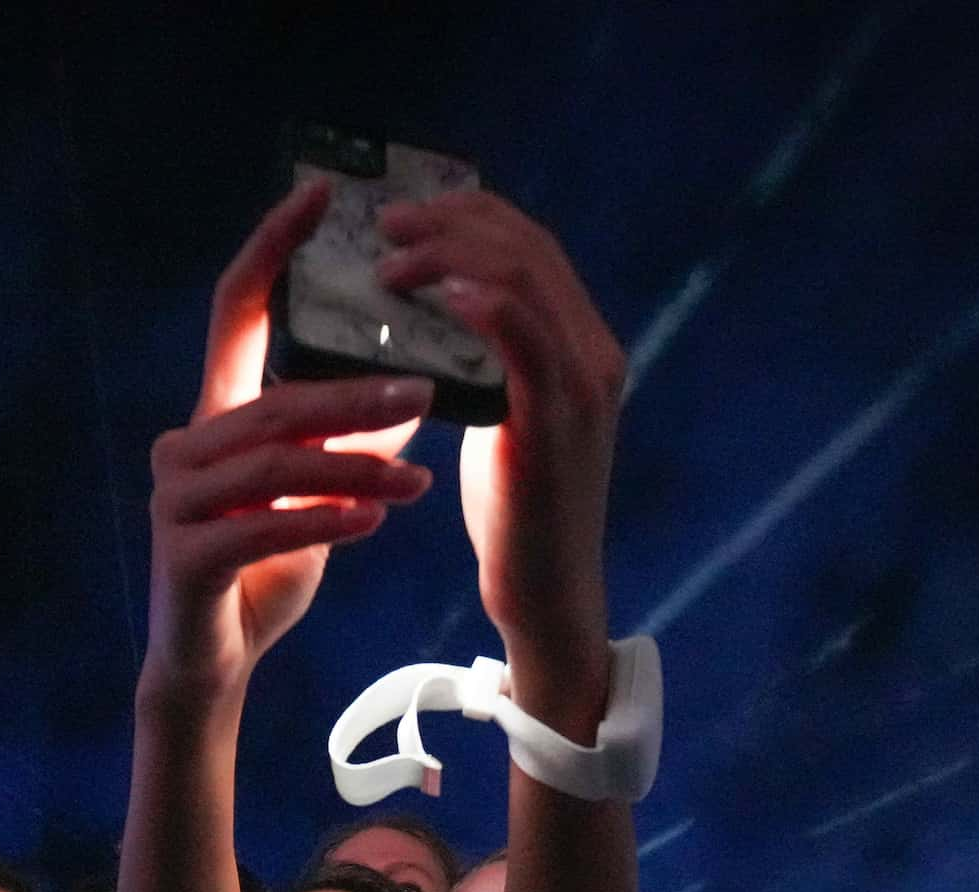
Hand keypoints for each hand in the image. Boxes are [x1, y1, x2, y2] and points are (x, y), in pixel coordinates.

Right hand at [146, 181, 434, 695]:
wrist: (212, 660)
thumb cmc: (264, 568)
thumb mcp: (319, 497)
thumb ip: (351, 444)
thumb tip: (415, 389)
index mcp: (215, 414)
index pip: (236, 311)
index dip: (273, 248)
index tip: (321, 193)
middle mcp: (185, 446)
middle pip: (276, 402)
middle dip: (355, 397)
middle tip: (426, 392)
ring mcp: (176, 502)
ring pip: (274, 468)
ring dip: (353, 470)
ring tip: (417, 483)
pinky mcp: (184, 558)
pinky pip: (262, 528)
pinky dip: (324, 522)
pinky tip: (374, 522)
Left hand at [377, 192, 624, 660]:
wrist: (547, 590)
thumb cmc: (515, 511)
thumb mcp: (503, 418)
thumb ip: (487, 364)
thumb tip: (432, 318)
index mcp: (580, 343)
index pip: (531, 245)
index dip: (468, 214)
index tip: (406, 214)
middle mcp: (593, 350)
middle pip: (527, 247)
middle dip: (451, 221)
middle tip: (385, 224)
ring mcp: (582, 382)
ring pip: (523, 279)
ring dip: (449, 257)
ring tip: (389, 264)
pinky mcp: (559, 419)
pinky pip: (524, 338)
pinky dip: (479, 304)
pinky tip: (436, 295)